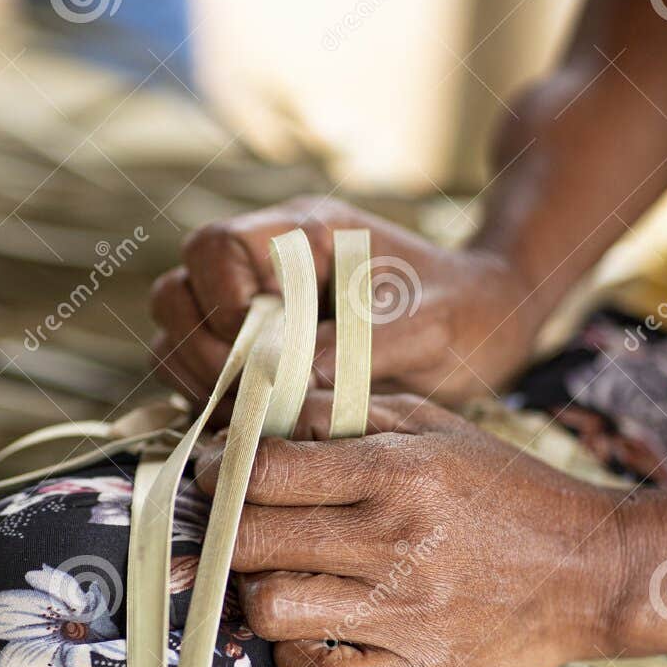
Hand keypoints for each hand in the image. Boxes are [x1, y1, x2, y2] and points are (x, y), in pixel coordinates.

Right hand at [150, 196, 542, 408]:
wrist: (487, 328)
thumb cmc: (463, 311)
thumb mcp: (426, 323)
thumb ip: (360, 344)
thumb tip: (290, 376)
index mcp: (301, 236)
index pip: (215, 246)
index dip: (220, 296)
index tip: (258, 340)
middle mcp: (266, 271)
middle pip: (179, 292)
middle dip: (199, 347)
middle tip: (246, 393)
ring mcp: (256, 316)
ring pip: (179, 338)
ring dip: (200, 382)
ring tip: (250, 419)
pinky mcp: (257, 361)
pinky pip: (202, 378)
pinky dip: (214, 405)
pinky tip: (255, 430)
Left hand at [196, 392, 627, 666]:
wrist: (596, 568)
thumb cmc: (508, 489)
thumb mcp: (434, 425)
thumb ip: (345, 413)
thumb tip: (260, 416)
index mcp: (397, 472)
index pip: (264, 471)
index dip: (220, 471)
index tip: (219, 473)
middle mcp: (396, 542)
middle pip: (249, 543)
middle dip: (227, 531)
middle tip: (240, 527)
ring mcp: (406, 614)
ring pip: (270, 612)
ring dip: (259, 595)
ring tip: (282, 579)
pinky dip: (300, 664)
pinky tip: (315, 636)